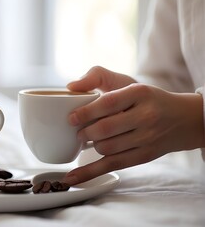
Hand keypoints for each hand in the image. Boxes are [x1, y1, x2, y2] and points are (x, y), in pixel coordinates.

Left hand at [62, 66, 204, 184]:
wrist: (182, 118)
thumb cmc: (143, 98)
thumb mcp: (125, 81)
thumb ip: (97, 76)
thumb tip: (71, 86)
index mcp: (139, 93)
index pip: (107, 104)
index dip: (85, 113)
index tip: (71, 118)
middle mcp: (146, 115)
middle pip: (105, 129)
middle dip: (85, 133)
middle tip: (79, 131)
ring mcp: (147, 138)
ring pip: (106, 148)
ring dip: (92, 145)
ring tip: (90, 140)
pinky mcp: (144, 156)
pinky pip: (112, 165)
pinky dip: (90, 172)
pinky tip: (72, 177)